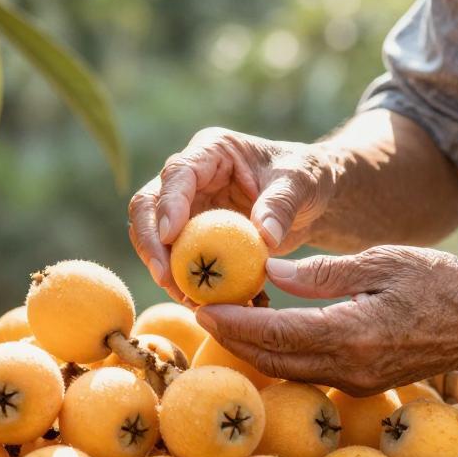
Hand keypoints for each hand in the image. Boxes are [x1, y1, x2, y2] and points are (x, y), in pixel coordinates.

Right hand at [128, 127, 336, 301]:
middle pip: (148, 205)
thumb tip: (264, 235)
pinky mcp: (192, 236)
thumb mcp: (301, 183)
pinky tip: (206, 305)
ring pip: (154, 238)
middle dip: (150, 243)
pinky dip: (187, 284)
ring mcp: (186, 207)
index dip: (168, 204)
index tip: (169, 236)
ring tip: (190, 300)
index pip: (177, 173)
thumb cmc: (305, 178)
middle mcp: (189, 177)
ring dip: (165, 270)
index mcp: (211, 151)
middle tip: (166, 278)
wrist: (309, 200)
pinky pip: (178, 261)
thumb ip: (282, 204)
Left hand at [193, 246, 457, 394]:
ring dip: (253, 351)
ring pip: (288, 372)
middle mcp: (351, 368)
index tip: (203, 309)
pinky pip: (308, 373)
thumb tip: (271, 272)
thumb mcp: (383, 261)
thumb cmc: (443, 282)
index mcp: (355, 334)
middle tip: (200, 315)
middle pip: (274, 361)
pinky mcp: (361, 384)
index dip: (236, 324)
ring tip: (223, 322)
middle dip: (234, 341)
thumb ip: (324, 271)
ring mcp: (357, 382)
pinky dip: (280, 356)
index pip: (279, 334)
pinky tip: (263, 335)